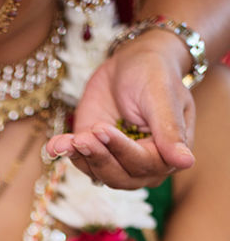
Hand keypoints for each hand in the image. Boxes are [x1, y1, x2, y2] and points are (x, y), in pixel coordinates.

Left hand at [45, 34, 195, 188]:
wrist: (131, 63)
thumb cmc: (154, 74)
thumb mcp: (163, 96)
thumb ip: (170, 131)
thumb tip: (186, 163)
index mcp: (168, 155)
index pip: (143, 164)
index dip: (121, 149)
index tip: (102, 129)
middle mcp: (143, 166)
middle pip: (119, 176)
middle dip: (99, 157)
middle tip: (82, 136)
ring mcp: (117, 162)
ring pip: (98, 173)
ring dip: (81, 157)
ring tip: (69, 139)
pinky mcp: (94, 154)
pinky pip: (80, 162)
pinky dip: (66, 153)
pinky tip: (55, 144)